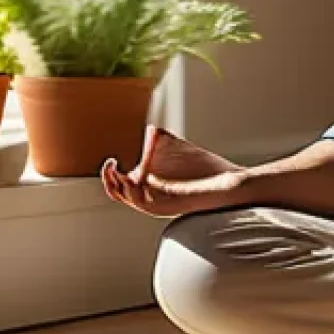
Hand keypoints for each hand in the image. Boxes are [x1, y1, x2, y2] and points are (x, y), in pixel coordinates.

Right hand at [101, 125, 248, 217]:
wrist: (225, 182)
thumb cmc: (204, 168)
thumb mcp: (176, 148)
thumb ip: (160, 139)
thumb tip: (150, 129)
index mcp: (149, 186)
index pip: (120, 183)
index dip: (111, 172)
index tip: (112, 158)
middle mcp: (149, 196)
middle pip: (117, 192)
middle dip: (108, 177)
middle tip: (110, 162)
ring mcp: (155, 201)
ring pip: (125, 197)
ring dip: (115, 180)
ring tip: (114, 164)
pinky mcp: (164, 204)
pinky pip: (139, 199)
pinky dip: (132, 187)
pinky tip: (134, 173)